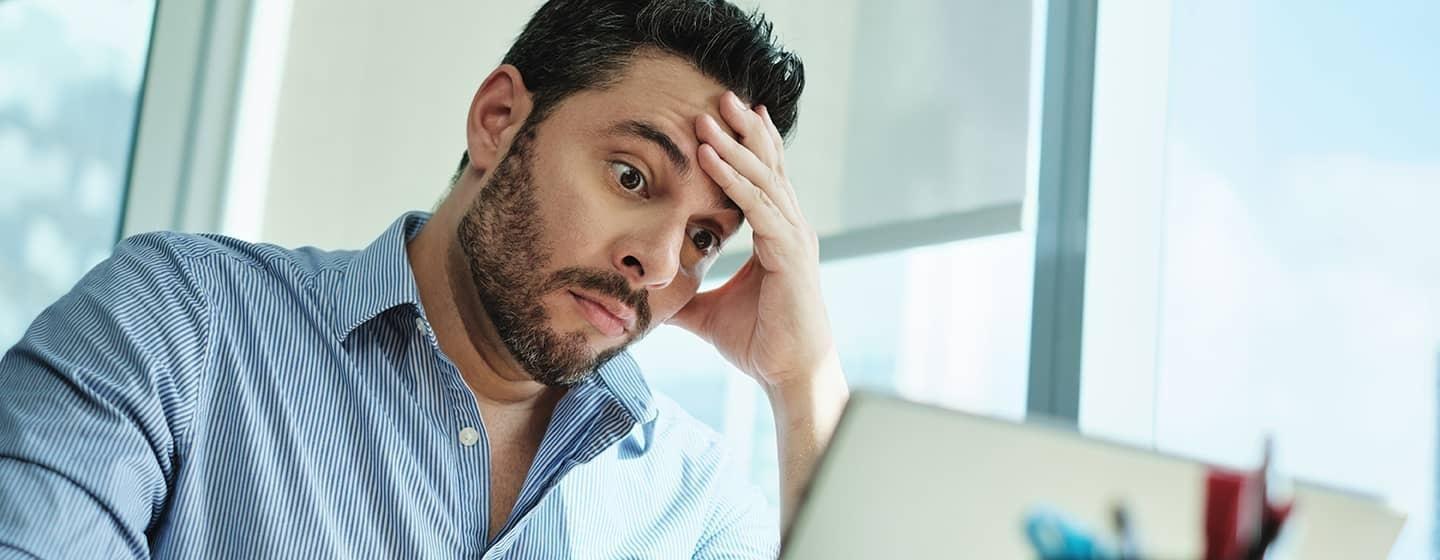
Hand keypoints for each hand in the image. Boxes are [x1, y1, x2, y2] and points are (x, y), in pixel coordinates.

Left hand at [669, 91, 837, 391]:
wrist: (790, 375)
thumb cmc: (760, 344)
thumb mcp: (709, 314)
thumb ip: (686, 297)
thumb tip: (652, 294)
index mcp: (778, 236)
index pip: (763, 180)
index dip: (746, 147)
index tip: (725, 117)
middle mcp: (791, 229)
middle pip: (768, 167)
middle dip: (744, 130)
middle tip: (721, 95)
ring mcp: (794, 238)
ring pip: (763, 179)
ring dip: (733, 146)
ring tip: (709, 116)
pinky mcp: (790, 253)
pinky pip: (759, 206)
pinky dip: (734, 180)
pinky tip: (712, 158)